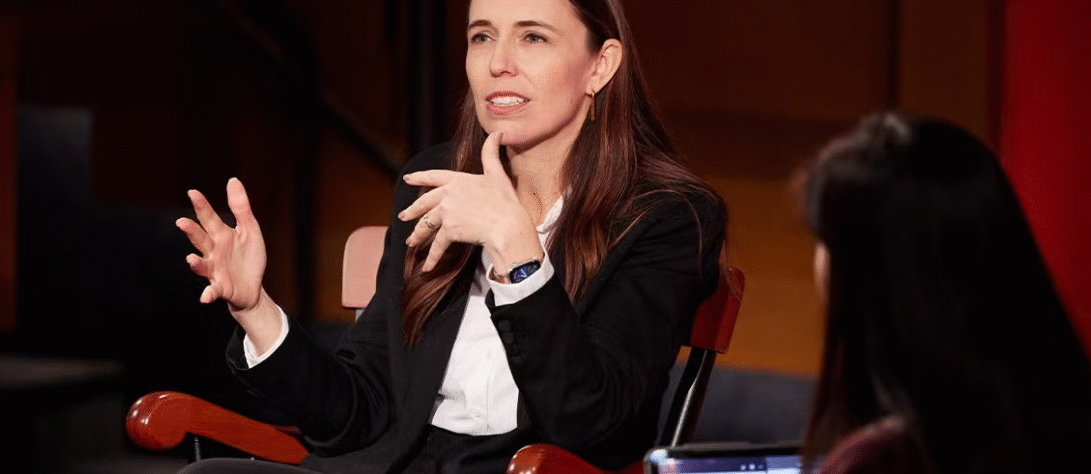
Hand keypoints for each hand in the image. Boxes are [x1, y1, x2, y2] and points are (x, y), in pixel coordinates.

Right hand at [176, 178, 268, 314]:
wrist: (253, 287)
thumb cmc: (247, 257)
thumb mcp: (249, 229)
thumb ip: (240, 207)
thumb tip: (232, 180)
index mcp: (221, 235)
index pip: (208, 218)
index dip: (201, 206)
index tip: (192, 192)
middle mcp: (214, 251)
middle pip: (201, 239)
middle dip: (192, 232)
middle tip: (182, 222)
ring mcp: (215, 270)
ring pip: (203, 265)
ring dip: (196, 263)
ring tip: (190, 260)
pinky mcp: (221, 287)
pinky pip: (213, 290)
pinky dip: (208, 294)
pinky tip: (205, 297)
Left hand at [398, 132, 541, 272]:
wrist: (508, 225)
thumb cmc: (505, 200)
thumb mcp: (497, 174)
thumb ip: (491, 154)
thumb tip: (498, 133)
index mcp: (457, 180)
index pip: (433, 176)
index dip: (419, 177)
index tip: (407, 179)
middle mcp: (447, 195)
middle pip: (424, 203)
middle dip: (412, 210)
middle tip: (403, 216)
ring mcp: (446, 213)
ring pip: (426, 225)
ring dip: (417, 235)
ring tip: (410, 242)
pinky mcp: (449, 231)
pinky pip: (437, 246)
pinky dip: (432, 258)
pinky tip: (426, 267)